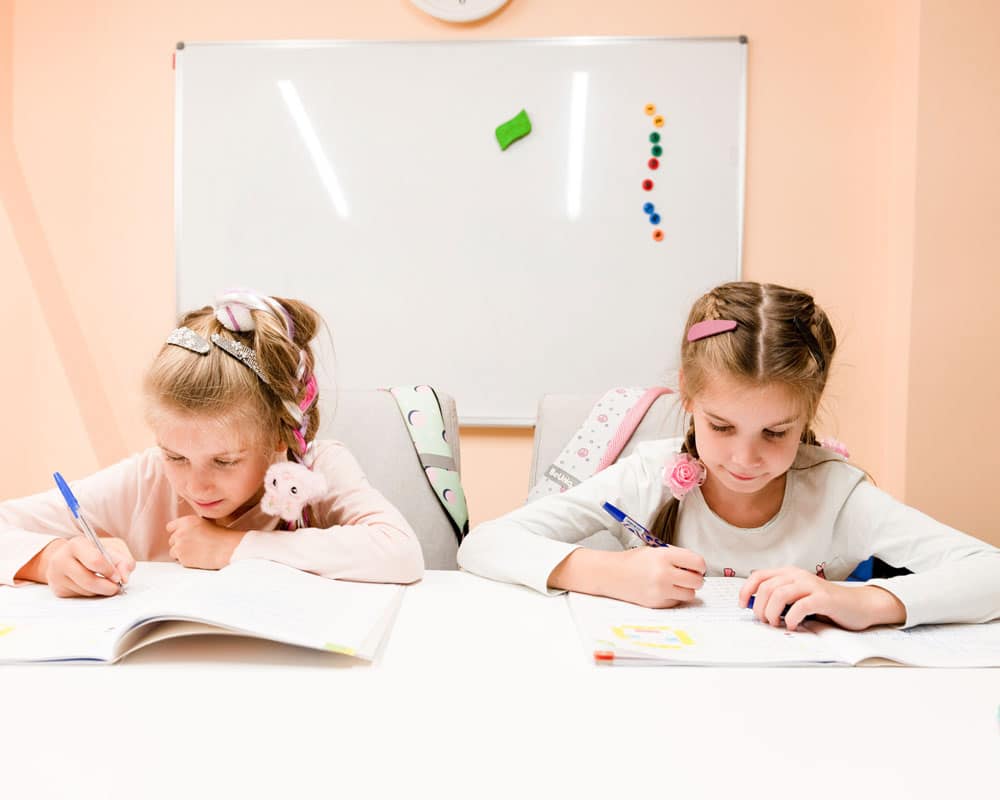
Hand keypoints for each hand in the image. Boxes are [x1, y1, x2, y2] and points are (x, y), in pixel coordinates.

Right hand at [40, 536, 135, 596]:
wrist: (67, 556)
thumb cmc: (93, 550)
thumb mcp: (112, 547)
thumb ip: (123, 560)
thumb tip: (124, 577)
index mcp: (77, 544)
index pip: (95, 561)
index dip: (110, 571)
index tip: (118, 576)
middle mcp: (62, 559)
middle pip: (89, 581)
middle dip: (108, 587)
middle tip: (116, 587)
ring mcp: (57, 576)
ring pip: (86, 591)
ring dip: (100, 591)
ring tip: (105, 583)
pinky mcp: (58, 590)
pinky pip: (80, 597)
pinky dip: (92, 593)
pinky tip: (93, 585)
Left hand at [166, 515, 244, 569]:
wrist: (226, 549)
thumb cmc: (221, 536)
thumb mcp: (206, 522)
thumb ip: (192, 525)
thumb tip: (185, 529)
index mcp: (186, 521)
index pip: (170, 527)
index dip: (176, 532)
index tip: (182, 536)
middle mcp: (180, 533)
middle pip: (171, 540)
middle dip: (180, 543)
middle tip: (193, 546)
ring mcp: (180, 546)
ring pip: (173, 552)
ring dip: (181, 553)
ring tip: (195, 553)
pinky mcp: (182, 558)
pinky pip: (180, 561)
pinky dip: (187, 561)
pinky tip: (198, 558)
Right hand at [608, 546, 706, 607]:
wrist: (612, 574)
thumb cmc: (634, 561)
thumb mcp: (655, 551)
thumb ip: (677, 557)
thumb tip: (698, 568)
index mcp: (664, 556)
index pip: (698, 563)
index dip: (700, 566)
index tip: (697, 567)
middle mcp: (663, 574)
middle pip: (697, 581)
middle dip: (696, 579)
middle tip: (689, 576)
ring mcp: (660, 590)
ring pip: (690, 594)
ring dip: (686, 589)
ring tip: (676, 583)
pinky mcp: (657, 603)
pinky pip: (677, 602)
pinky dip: (674, 597)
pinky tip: (663, 590)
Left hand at [738, 567, 906, 630]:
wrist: (858, 605)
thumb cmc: (826, 604)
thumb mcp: (798, 597)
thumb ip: (780, 598)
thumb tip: (756, 608)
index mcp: (789, 573)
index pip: (759, 576)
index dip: (745, 590)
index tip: (742, 606)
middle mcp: (798, 575)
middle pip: (766, 588)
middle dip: (759, 607)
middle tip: (764, 621)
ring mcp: (811, 585)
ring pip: (779, 594)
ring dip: (772, 612)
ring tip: (775, 624)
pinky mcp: (824, 598)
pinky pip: (800, 606)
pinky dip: (792, 618)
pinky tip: (793, 625)